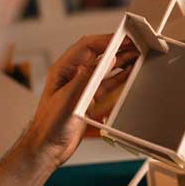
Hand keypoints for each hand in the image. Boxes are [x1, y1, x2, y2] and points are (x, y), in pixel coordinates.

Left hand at [20, 34, 137, 168]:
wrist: (47, 147)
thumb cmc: (49, 125)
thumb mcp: (69, 98)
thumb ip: (87, 78)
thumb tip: (105, 60)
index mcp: (63, 69)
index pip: (86, 46)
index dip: (105, 40)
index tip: (122, 38)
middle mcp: (73, 74)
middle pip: (98, 54)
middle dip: (116, 47)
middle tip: (134, 44)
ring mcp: (82, 86)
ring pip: (104, 67)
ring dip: (120, 60)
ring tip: (137, 55)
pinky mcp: (89, 98)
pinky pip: (107, 83)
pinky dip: (119, 77)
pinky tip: (130, 72)